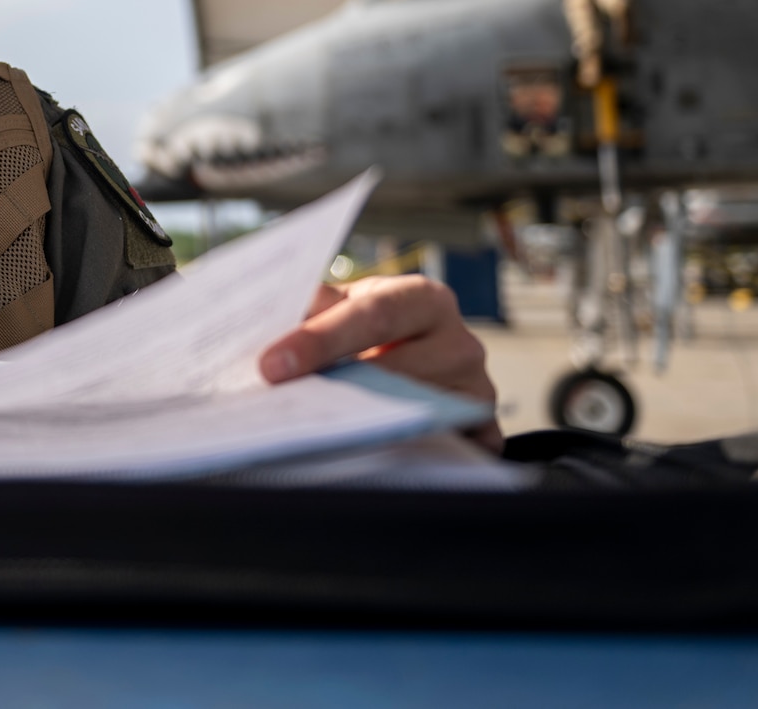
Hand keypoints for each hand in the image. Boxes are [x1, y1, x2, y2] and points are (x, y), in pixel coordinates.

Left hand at [258, 274, 501, 450]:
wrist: (420, 352)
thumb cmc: (371, 327)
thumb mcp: (346, 305)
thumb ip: (316, 307)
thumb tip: (274, 321)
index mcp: (422, 299)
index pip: (373, 316)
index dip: (320, 340)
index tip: (273, 365)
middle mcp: (459, 341)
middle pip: (401, 370)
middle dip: (340, 390)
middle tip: (285, 406)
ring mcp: (476, 389)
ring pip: (425, 413)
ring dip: (371, 427)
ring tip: (320, 432)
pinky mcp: (484, 432)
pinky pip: (455, 451)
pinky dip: (416, 457)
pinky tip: (370, 457)